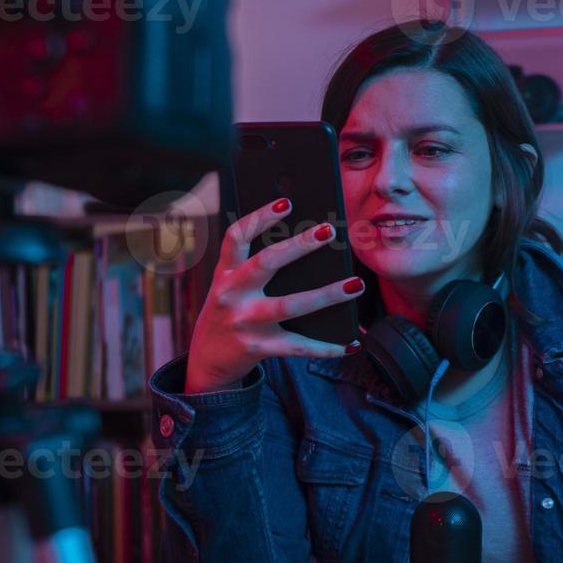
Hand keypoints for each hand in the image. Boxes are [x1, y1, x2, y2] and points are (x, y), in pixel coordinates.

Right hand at [183, 199, 363, 393]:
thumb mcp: (232, 286)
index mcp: (226, 274)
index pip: (237, 237)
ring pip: (290, 305)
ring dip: (327, 295)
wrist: (206, 360)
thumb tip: (308, 242)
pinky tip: (350, 344)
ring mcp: (244, 322)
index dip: (260, 217)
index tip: (287, 202)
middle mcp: (231, 295)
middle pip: (266, 263)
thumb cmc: (230, 312)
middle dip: (298, 245)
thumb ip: (256, 266)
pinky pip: (298, 346)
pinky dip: (326, 348)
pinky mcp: (258, 348)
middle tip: (328, 230)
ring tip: (356, 284)